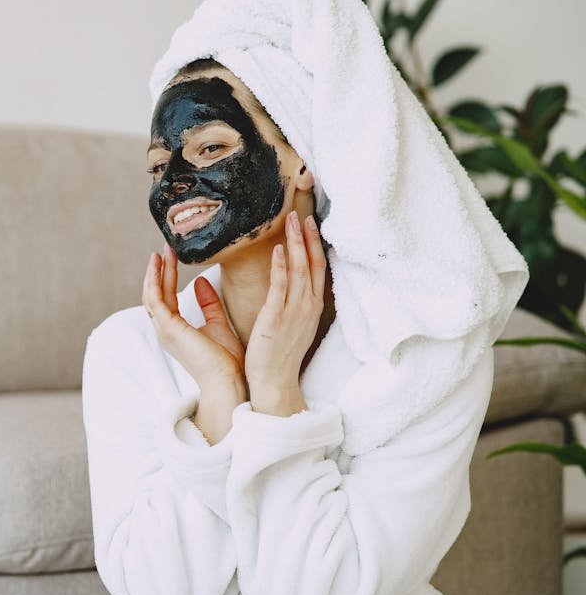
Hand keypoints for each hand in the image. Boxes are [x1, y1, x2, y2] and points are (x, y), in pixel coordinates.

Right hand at [142, 242, 244, 388]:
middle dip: (158, 270)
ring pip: (152, 294)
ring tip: (162, 251)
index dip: (166, 276)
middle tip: (165, 247)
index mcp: (176, 331)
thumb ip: (209, 304)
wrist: (230, 383)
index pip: (166, 298)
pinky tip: (161, 264)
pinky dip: (156, 279)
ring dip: (156, 271)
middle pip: (155, 294)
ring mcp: (164, 330)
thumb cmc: (227, 362)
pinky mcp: (169, 329)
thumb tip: (200, 281)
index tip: (171, 256)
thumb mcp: (218, 325)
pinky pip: (155, 299)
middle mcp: (166, 331)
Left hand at [244, 208, 326, 411]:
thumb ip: (290, 301)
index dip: (315, 244)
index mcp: (311, 307)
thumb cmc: (278, 354)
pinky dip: (282, 266)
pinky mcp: (277, 318)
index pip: (318, 269)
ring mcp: (295, 312)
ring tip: (290, 220)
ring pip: (300, 270)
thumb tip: (284, 281)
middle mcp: (307, 307)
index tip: (311, 223)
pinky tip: (279, 249)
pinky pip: (281, 287)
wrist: (275, 382)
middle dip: (307, 237)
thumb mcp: (291, 323)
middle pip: (312, 264)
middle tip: (301, 212)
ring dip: (296, 243)